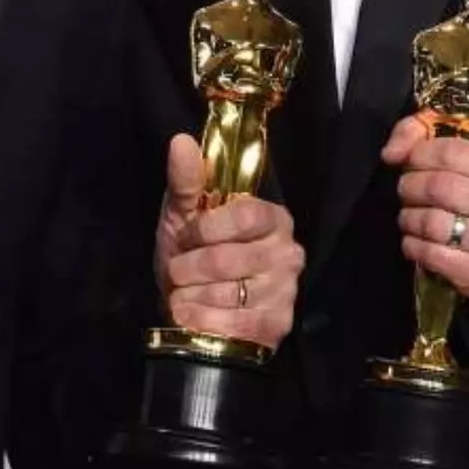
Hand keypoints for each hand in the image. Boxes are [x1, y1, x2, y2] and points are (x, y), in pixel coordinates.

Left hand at [153, 135, 302, 348]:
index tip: (188, 236)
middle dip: (187, 268)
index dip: (206, 229)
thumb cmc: (190, 253)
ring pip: (225, 295)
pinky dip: (201, 321)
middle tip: (179, 270)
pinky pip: (232, 326)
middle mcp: (289, 253)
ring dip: (190, 296)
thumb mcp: (183, 214)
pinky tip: (192, 315)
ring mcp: (286, 292)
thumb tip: (180, 141)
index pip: (243, 217)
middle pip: (226, 259)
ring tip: (186, 294)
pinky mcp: (277, 326)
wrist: (190, 306)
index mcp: (273, 218)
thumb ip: (185, 180)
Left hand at [382, 110, 468, 297]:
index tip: (410, 161)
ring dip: (409, 218)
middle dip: (411, 186)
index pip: (451, 152)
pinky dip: (414, 246)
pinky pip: (434, 256)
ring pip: (434, 224)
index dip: (419, 154)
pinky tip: (415, 239)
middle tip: (405, 189)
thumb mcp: (456, 149)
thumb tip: (392, 152)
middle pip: (440, 188)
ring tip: (409, 215)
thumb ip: (419, 132)